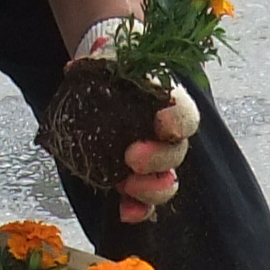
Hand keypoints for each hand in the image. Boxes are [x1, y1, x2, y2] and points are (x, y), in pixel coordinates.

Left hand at [78, 16, 201, 225]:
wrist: (109, 79)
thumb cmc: (115, 68)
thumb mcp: (108, 56)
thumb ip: (102, 58)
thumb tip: (84, 61)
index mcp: (167, 103)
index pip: (184, 114)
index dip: (178, 121)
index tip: (162, 125)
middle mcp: (167, 135)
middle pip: (177, 154)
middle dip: (158, 160)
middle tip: (131, 158)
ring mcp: (153, 160)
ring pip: (167, 182)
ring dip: (152, 191)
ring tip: (126, 187)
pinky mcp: (136, 177)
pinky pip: (145, 201)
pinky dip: (138, 209)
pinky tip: (124, 212)